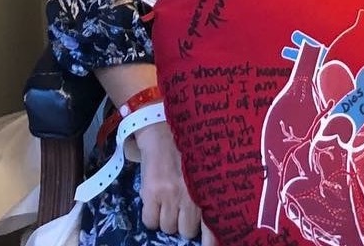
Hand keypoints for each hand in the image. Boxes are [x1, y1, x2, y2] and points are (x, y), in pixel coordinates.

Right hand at [133, 121, 216, 243]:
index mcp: (209, 191)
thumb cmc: (186, 149)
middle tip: (179, 209)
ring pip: (168, 228)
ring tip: (166, 202)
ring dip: (166, 219)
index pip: (213, 229)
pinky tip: (153, 203)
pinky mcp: (152, 193)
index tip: (207, 245)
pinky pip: (150, 222)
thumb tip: (210, 224)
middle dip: (182, 223)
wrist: (161, 129)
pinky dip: (151, 217)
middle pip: (186, 232)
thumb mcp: (204, 171)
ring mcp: (172, 196)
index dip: (210, 242)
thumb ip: (209, 193)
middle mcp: (192, 198)